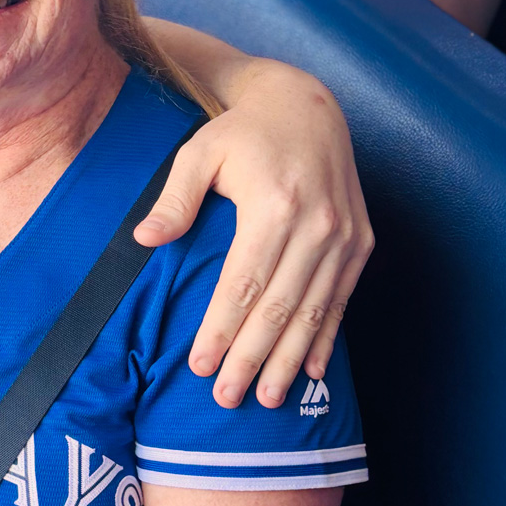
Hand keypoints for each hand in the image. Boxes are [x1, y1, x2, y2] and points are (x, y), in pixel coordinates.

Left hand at [133, 65, 372, 407]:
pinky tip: (314, 372)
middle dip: (253, 357)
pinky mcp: (360, 241)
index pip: (243, 284)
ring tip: (268, 398)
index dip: (222, 329)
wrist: (306, 106)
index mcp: (274, 206)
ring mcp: (344, 236)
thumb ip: (175, 198)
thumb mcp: (199, 152)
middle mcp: (316, 225)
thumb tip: (145, 239)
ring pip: (314, 311)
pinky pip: (342, 299)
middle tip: (227, 398)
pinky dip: (328, 338)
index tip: (200, 366)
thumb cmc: (240, 132)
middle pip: (279, 307)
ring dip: (291, 359)